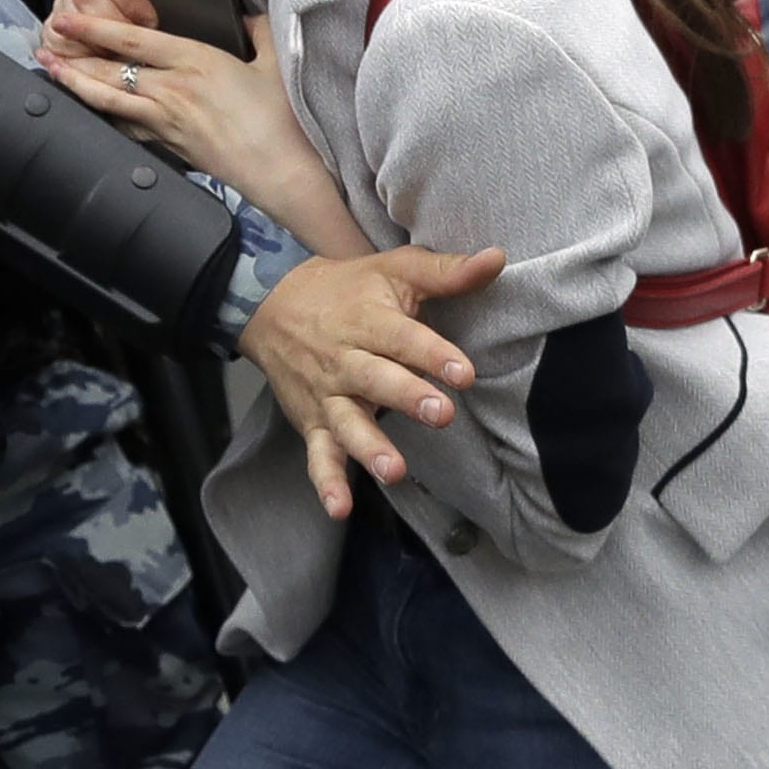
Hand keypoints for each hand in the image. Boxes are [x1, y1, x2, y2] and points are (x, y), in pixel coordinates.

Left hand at [41, 0, 338, 222]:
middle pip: (110, 71)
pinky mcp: (169, 145)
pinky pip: (127, 126)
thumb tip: (246, 13)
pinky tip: (89, 107)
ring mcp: (166, 121)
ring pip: (109, 100)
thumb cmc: (282, 119)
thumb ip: (257, 29)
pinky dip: (105, 114)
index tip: (68, 17)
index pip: (132, 39)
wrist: (281, 171)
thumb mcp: (273, 61)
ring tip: (51, 70)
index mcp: (195, 61)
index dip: (94, 27)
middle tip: (44, 42)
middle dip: (73, 55)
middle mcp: (172, 90)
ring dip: (77, 85)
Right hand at [242, 243, 500, 516]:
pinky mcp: (312, 422)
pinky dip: (326, 482)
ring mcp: (327, 395)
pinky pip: (318, 455)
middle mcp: (345, 360)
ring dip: (369, 447)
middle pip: (376, 379)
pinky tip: (340, 509)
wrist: (271, 303)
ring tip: (394, 471)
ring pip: (347, 422)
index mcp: (369, 320)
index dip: (434, 355)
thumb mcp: (395, 270)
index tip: (465, 374)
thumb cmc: (349, 288)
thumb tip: (498, 259)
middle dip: (407, 397)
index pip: (404, 338)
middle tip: (441, 414)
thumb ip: (446, 273)